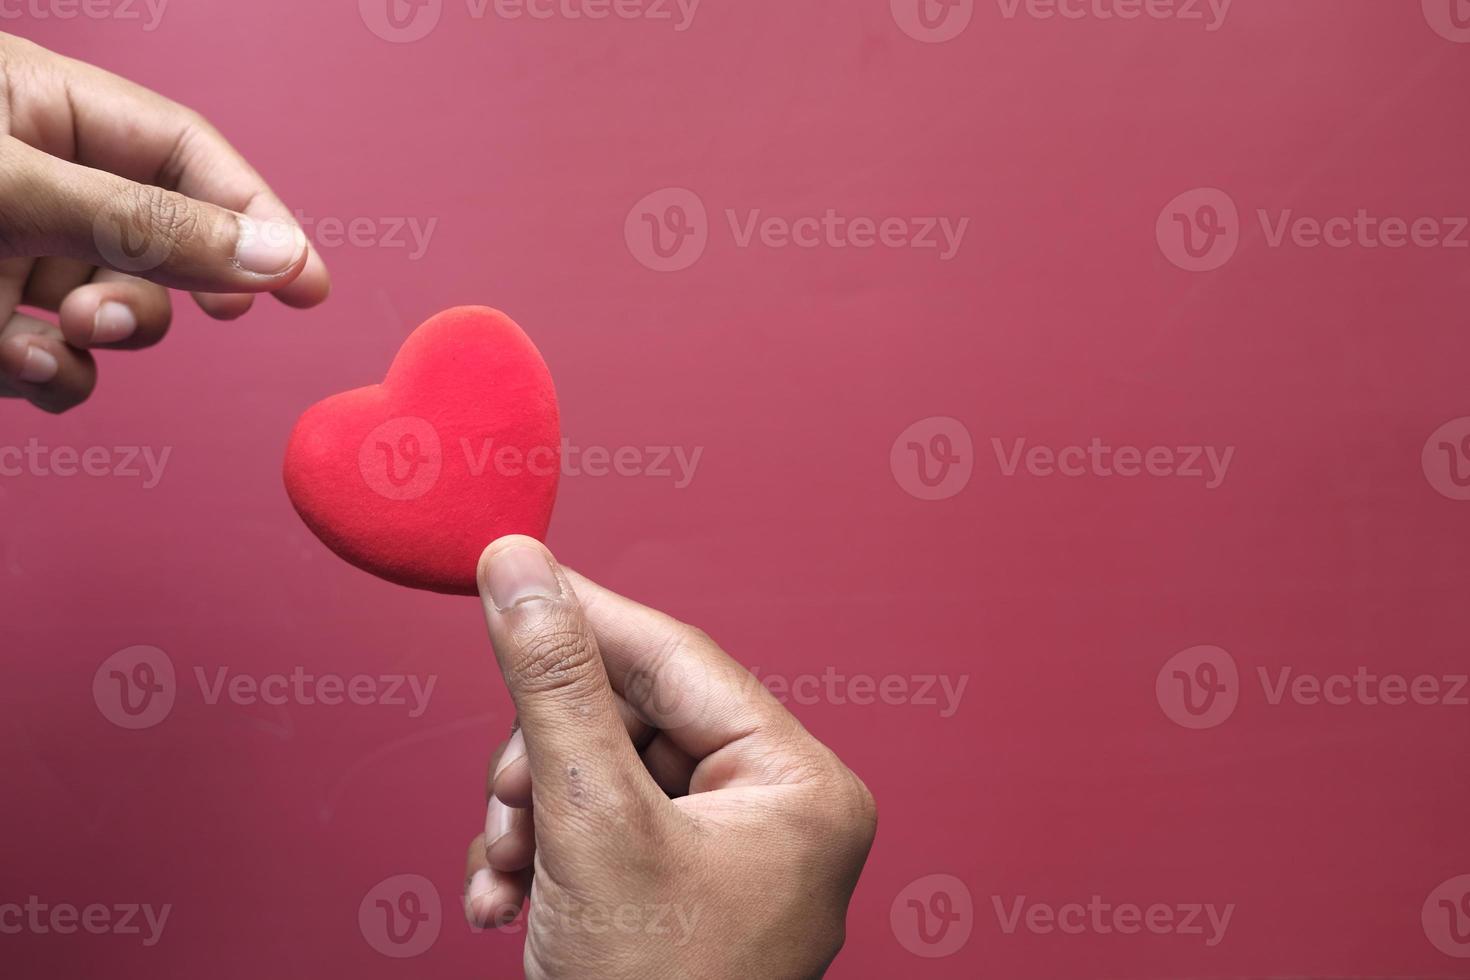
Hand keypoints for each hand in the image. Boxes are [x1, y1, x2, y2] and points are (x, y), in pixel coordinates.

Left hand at [0, 34, 328, 412]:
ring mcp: (6, 248)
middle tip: (160, 320)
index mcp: (43, 105)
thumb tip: (276, 257)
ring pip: (108, 311)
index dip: (254, 216)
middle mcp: (34, 176)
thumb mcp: (16, 191)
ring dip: (101, 342)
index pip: (186, 155)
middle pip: (158, 242)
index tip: (307, 285)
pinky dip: (49, 377)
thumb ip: (146, 226)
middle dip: (160, 295)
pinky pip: (51, 359)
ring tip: (58, 340)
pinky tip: (16, 366)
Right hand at [463, 537, 877, 979]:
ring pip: (602, 774)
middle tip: (508, 796)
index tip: (511, 571)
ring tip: (506, 868)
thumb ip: (553, 684)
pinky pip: (598, 830)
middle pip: (633, 719)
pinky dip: (540, 855)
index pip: (679, 660)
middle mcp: (774, 816)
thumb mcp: (593, 823)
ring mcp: (725, 862)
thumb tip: (519, 567)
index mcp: (799, 788)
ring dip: (530, 812)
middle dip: (548, 757)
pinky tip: (504, 900)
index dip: (587, 615)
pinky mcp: (674, 897)